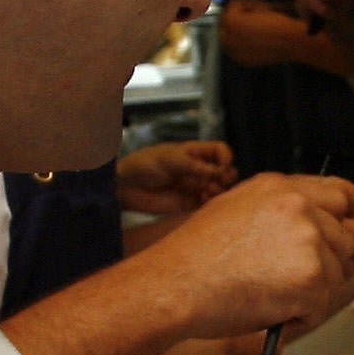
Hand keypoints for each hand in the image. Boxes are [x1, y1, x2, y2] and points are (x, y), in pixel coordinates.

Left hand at [115, 140, 235, 216]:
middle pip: (225, 171)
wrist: (125, 186)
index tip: (223, 166)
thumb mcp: (170, 159)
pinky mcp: (189, 203)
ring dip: (220, 190)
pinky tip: (203, 199)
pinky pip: (208, 204)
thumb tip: (220, 171)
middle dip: (227, 176)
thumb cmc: (145, 164)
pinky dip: (211, 203)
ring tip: (208, 192)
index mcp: (194, 153)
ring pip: (220, 188)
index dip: (226, 157)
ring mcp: (195, 186)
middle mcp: (198, 169)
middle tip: (219, 181)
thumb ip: (195, 166)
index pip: (220, 151)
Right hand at [140, 172, 353, 342]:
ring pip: (340, 276)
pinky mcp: (312, 279)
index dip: (346, 219)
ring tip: (270, 296)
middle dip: (336, 263)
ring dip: (314, 293)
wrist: (171, 287)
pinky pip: (322, 308)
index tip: (338, 236)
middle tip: (304, 280)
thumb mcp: (235, 209)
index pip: (345, 195)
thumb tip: (312, 222)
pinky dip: (300, 318)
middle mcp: (302, 207)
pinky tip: (268, 312)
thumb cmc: (194, 259)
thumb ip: (279, 210)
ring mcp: (310, 242)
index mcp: (283, 189)